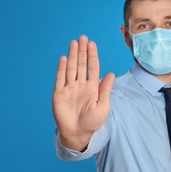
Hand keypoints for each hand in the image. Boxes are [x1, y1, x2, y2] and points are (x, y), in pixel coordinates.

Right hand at [52, 35, 114, 150]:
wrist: (78, 134)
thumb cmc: (93, 122)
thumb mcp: (103, 106)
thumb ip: (105, 89)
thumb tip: (111, 74)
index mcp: (92, 87)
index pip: (92, 67)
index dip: (92, 55)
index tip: (92, 43)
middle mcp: (80, 84)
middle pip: (81, 64)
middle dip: (82, 51)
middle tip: (83, 37)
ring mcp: (69, 88)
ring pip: (71, 68)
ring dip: (72, 56)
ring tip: (74, 43)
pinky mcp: (59, 94)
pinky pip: (60, 79)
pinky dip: (61, 69)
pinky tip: (63, 58)